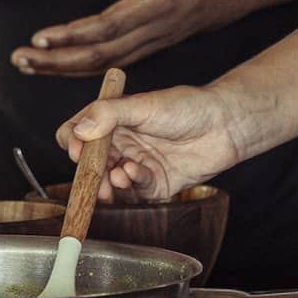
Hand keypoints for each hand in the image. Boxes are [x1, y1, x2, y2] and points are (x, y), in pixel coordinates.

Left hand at [13, 0, 257, 75]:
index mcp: (160, 3)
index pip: (106, 26)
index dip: (71, 35)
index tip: (39, 37)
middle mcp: (159, 29)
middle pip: (101, 56)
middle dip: (57, 61)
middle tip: (20, 60)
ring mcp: (162, 38)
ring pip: (109, 63)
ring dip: (69, 66)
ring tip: (34, 64)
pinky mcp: (164, 37)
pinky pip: (122, 59)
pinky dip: (91, 64)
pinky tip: (71, 62)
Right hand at [57, 85, 240, 200]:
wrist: (224, 125)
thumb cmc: (187, 107)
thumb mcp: (145, 105)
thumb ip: (109, 114)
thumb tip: (79, 130)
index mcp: (114, 120)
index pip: (78, 132)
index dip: (72, 142)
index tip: (77, 150)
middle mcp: (122, 143)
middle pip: (90, 163)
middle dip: (89, 172)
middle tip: (93, 176)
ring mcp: (136, 164)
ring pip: (109, 181)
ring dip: (108, 182)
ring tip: (117, 176)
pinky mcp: (153, 184)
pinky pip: (134, 191)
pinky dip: (130, 184)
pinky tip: (135, 173)